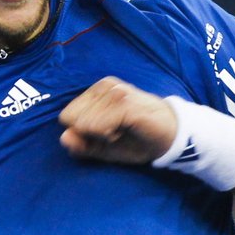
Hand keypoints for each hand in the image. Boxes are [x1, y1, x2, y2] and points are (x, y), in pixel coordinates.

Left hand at [58, 77, 176, 164]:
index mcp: (96, 91)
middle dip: (91, 133)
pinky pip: (97, 126)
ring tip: (123, 129)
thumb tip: (63, 138)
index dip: (84, 133)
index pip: (66, 117)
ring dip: (102, 135)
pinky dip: (109, 136)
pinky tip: (126, 129)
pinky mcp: (124, 102)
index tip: (107, 132)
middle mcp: (104, 85)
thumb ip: (82, 145)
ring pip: (84, 124)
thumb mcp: (104, 148)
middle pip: (72, 120)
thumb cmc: (137, 140)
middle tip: (116, 131)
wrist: (171, 137)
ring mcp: (114, 91)